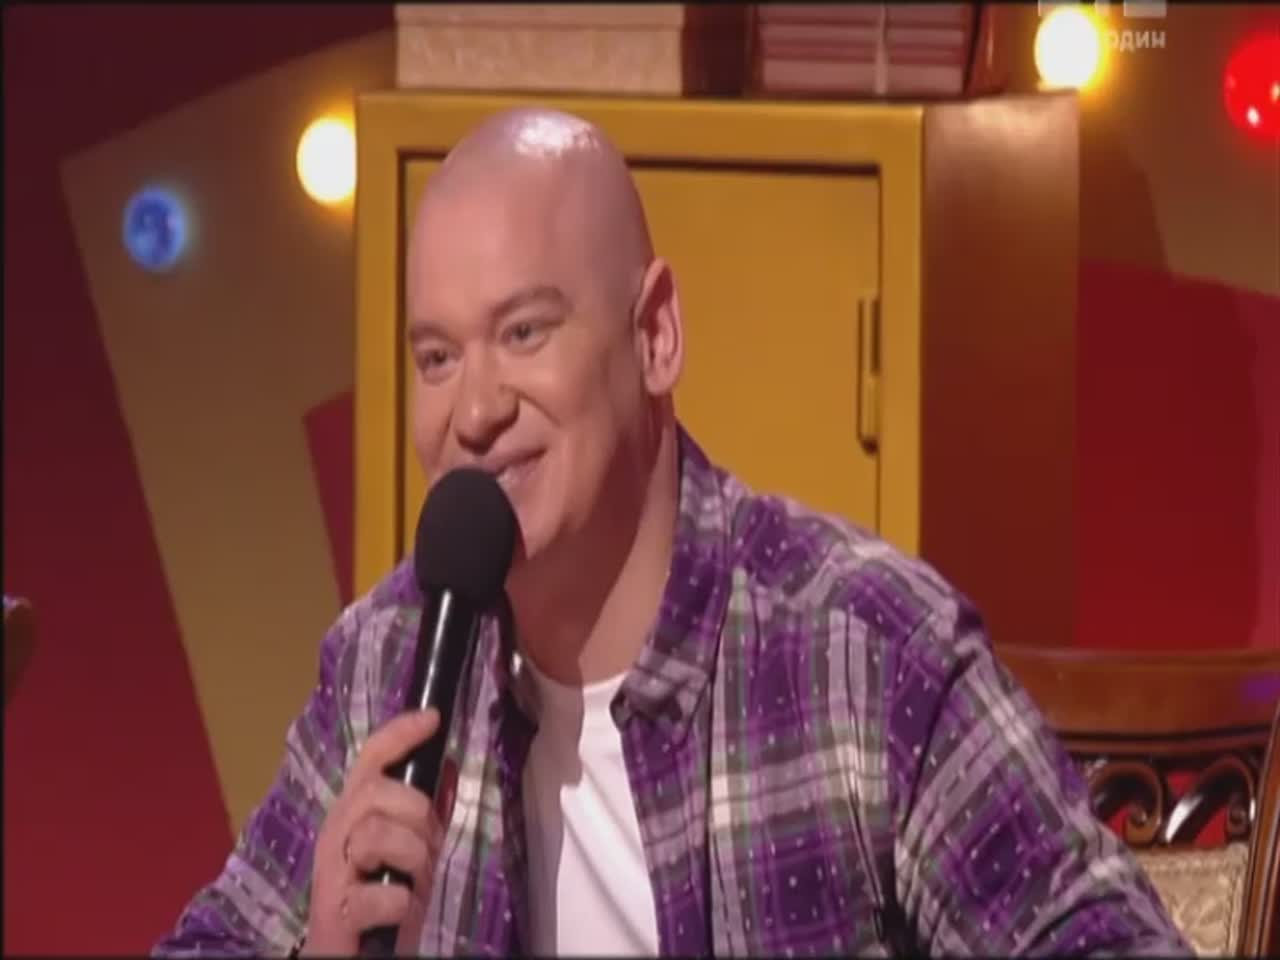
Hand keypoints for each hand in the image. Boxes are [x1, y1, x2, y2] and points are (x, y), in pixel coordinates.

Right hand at [303, 709, 443, 956]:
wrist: (351, 955)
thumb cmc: (383, 897)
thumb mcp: (414, 850)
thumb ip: (429, 812)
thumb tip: (449, 765)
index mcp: (354, 813)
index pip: (370, 759)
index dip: (399, 734)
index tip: (433, 719)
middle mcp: (336, 835)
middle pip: (375, 792)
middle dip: (416, 813)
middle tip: (429, 844)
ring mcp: (332, 873)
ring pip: (375, 835)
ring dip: (411, 856)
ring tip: (415, 881)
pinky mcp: (335, 913)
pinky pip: (379, 894)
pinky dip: (401, 903)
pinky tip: (401, 909)